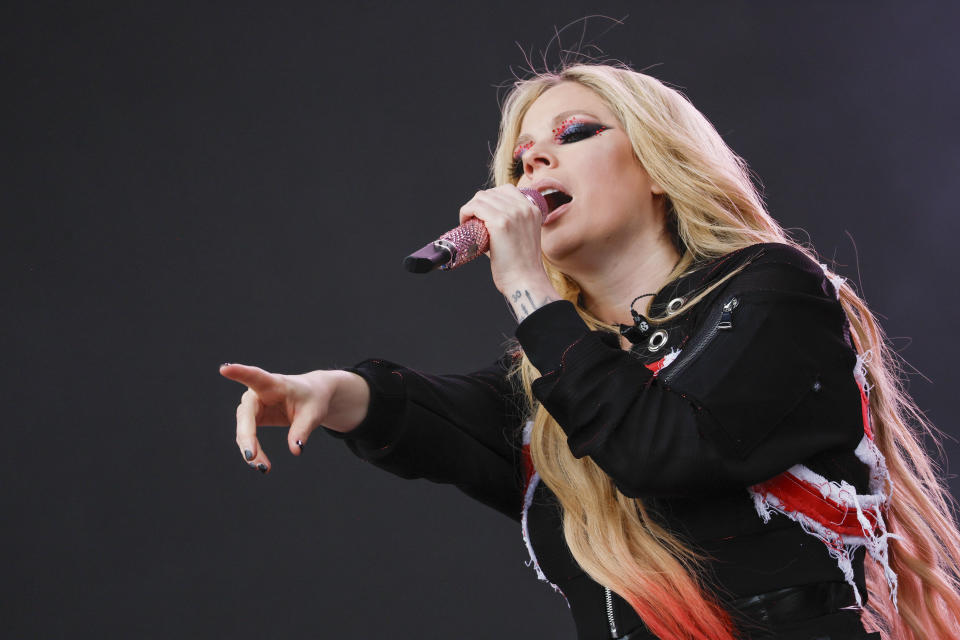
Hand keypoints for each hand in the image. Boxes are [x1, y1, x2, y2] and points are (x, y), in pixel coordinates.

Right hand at [219, 363, 369, 472]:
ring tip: (264, 468)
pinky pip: (248, 438)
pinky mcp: (253, 419)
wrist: (312, 398)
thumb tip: (296, 450)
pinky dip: (254, 452)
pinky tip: (261, 465)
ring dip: (250, 449)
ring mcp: (253, 407)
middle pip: (246, 414)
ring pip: (244, 430)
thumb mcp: (314, 414)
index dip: (239, 372)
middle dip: (247, 435)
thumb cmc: (312, 399)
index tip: (224, 369)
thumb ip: (303, 430)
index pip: (255, 377)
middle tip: (251, 455)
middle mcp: (258, 393)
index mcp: (274, 384)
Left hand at [458, 185, 553, 294]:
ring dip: (470, 208)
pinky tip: (464, 224)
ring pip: (481, 198)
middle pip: (491, 192)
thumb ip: (509, 225)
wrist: (525, 281)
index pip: (506, 190)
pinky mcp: (501, 222)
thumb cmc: (521, 267)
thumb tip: (485, 224)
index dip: (490, 200)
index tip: (482, 214)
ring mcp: (513, 213)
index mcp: (533, 210)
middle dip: (477, 204)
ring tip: (468, 224)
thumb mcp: (522, 237)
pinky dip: (465, 212)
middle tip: (472, 221)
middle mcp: (524, 208)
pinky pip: (475, 206)